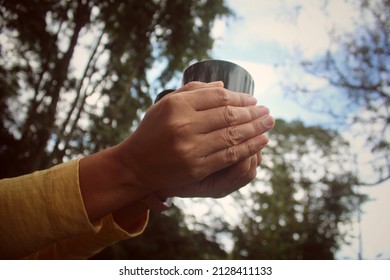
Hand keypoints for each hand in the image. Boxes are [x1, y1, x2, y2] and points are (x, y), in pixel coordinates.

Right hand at [114, 81, 273, 194]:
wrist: (135, 165)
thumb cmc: (152, 131)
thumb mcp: (165, 104)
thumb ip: (192, 91)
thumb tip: (223, 85)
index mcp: (176, 104)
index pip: (218, 97)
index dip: (240, 97)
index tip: (254, 99)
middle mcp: (183, 124)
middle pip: (229, 115)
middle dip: (253, 113)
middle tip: (268, 112)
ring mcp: (190, 147)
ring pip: (232, 135)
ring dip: (256, 129)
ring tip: (269, 124)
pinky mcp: (195, 168)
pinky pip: (228, 156)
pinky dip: (248, 148)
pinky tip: (261, 142)